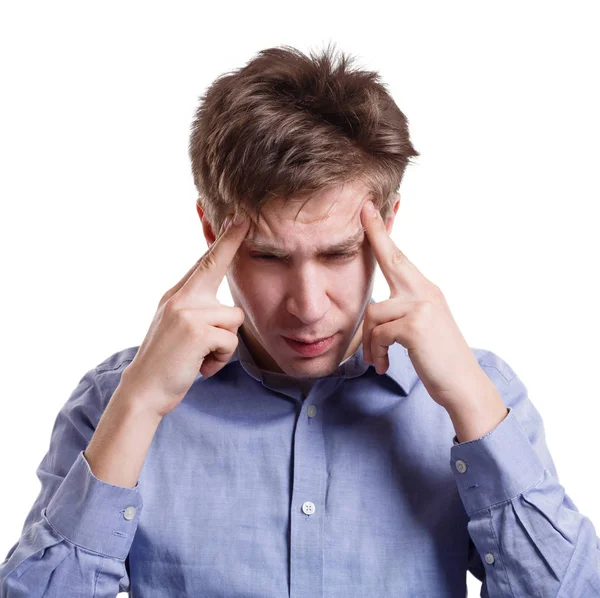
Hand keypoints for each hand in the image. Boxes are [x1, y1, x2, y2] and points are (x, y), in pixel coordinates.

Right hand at [122, 210, 250, 417]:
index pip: (204, 262)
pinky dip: (220, 360)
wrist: (144, 390)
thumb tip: (222, 305)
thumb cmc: (167, 362)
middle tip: (243, 217)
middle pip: (216, 267)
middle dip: (231, 242)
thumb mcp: (176, 327)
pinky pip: (231, 341)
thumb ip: (194, 309)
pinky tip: (202, 366)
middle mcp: (180, 297)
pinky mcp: (197, 331)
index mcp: (177, 296)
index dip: (223, 240)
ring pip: (234, 318)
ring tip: (202, 357)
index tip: (238, 217)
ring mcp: (187, 312)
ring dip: (225, 345)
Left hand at [360, 199, 489, 411]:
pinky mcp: (415, 325)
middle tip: (363, 209)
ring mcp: (422, 306)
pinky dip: (377, 352)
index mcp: (426, 291)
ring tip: (377, 359)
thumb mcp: (423, 327)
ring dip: (370, 342)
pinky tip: (384, 365)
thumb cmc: (439, 359)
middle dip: (376, 233)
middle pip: (392, 258)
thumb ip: (404, 310)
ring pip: (374, 313)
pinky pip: (379, 333)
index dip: (383, 233)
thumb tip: (378, 308)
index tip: (370, 210)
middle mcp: (426, 292)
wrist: (463, 386)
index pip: (400, 257)